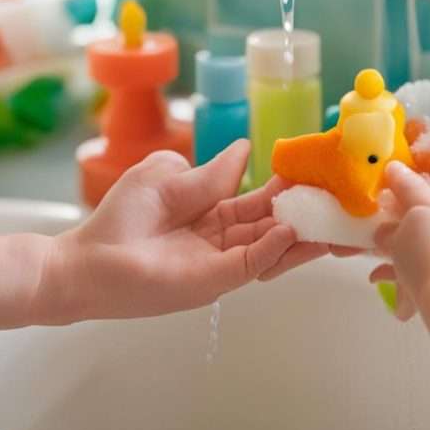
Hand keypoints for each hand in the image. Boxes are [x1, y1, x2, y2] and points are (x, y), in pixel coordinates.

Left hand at [37, 140, 326, 322]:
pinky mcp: (214, 280)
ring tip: (333, 218)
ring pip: (273, 245)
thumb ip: (212, 173)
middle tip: (341, 197)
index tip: (315, 170)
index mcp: (214, 211)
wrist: (87, 261)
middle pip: (276, 223)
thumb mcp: (169, 178)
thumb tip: (247, 148)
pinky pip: (251, 263)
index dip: (288, 187)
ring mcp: (222, 261)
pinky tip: (291, 232)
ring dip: (302, 232)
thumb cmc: (122, 216)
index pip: (262, 200)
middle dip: (307, 211)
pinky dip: (273, 248)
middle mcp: (225, 238)